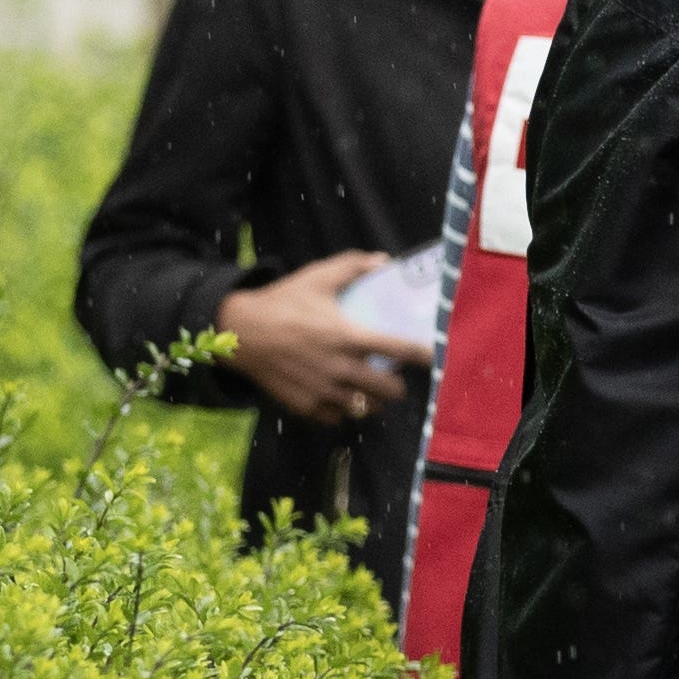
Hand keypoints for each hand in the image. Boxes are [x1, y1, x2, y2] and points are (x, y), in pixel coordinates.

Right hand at [216, 251, 431, 423]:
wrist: (239, 331)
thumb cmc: (281, 302)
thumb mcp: (317, 277)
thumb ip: (353, 266)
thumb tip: (385, 260)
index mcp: (348, 336)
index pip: (400, 350)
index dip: (425, 356)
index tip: (439, 358)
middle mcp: (340, 368)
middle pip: (389, 390)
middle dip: (398, 386)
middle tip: (395, 378)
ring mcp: (323, 390)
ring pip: (365, 409)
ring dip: (373, 402)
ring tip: (372, 392)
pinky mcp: (305, 406)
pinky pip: (337, 418)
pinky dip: (344, 412)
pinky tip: (344, 400)